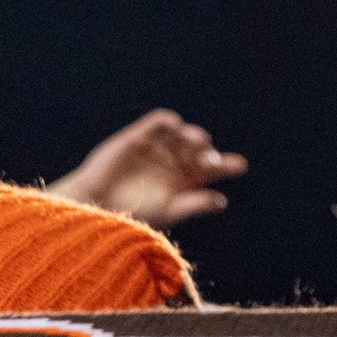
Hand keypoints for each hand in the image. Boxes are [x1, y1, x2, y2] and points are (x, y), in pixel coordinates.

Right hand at [47, 109, 246, 227]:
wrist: (95, 204)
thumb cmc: (132, 215)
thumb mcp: (167, 211)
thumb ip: (193, 204)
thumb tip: (221, 201)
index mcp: (184, 182)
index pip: (211, 170)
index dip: (227, 165)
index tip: (240, 166)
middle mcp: (173, 162)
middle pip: (200, 150)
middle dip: (208, 152)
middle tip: (211, 159)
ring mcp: (157, 148)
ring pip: (182, 135)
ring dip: (192, 135)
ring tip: (199, 142)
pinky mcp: (138, 136)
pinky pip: (159, 122)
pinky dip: (168, 121)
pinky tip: (176, 126)